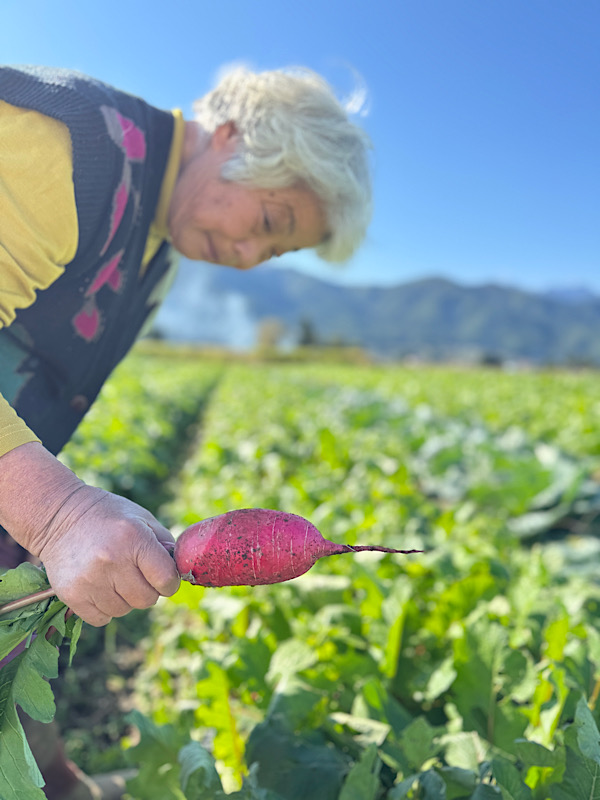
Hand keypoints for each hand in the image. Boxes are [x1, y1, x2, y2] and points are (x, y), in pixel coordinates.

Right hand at [0, 442, 179, 626]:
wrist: (59, 516)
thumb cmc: (109, 516)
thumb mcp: (143, 518)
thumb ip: (165, 544)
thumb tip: (180, 571)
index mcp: (134, 538)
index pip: (166, 580)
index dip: (169, 582)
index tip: (163, 577)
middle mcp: (112, 560)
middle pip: (147, 600)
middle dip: (148, 590)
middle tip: (136, 575)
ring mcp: (90, 579)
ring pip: (124, 610)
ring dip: (125, 599)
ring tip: (114, 576)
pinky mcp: (72, 594)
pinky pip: (102, 619)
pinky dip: (105, 608)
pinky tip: (100, 587)